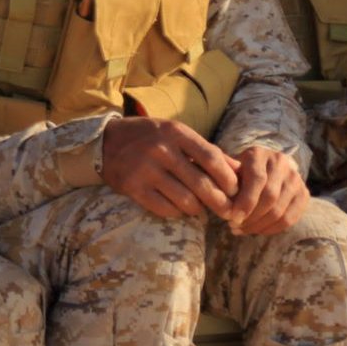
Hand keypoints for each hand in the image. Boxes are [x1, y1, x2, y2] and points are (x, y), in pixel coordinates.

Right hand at [100, 116, 240, 219]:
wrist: (106, 142)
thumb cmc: (150, 137)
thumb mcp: (177, 134)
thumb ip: (207, 151)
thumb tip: (240, 170)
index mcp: (176, 133)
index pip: (211, 157)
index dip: (227, 178)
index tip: (235, 190)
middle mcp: (161, 149)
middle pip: (200, 183)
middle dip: (219, 202)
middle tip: (228, 212)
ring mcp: (145, 169)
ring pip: (184, 200)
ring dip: (197, 209)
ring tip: (200, 209)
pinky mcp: (133, 187)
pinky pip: (164, 208)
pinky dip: (176, 212)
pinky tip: (179, 209)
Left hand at [227, 145, 310, 235]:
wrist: (266, 168)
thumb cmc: (239, 172)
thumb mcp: (229, 169)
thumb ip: (223, 180)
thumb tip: (216, 196)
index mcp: (259, 154)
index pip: (257, 179)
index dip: (245, 202)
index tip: (232, 218)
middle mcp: (281, 162)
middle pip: (270, 197)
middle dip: (250, 217)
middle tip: (234, 226)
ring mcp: (295, 178)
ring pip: (280, 210)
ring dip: (259, 226)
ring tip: (242, 229)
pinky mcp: (304, 194)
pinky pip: (289, 219)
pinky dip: (271, 229)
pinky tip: (257, 230)